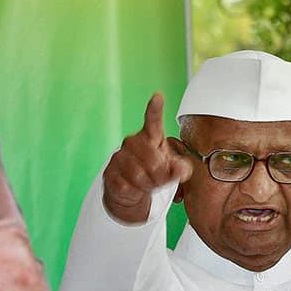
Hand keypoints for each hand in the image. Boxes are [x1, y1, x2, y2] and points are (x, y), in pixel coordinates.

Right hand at [102, 92, 192, 222]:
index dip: (155, 109)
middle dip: (160, 176)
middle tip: (160, 179)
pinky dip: (135, 192)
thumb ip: (181, 169)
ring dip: (148, 185)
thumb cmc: (151, 172)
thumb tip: (180, 170)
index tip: (158, 97)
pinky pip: (127, 186)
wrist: (127, 190)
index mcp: (150, 137)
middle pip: (153, 161)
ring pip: (139, 176)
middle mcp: (132, 143)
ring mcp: (119, 157)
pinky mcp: (109, 173)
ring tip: (147, 184)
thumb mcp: (171, 170)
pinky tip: (135, 189)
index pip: (153, 121)